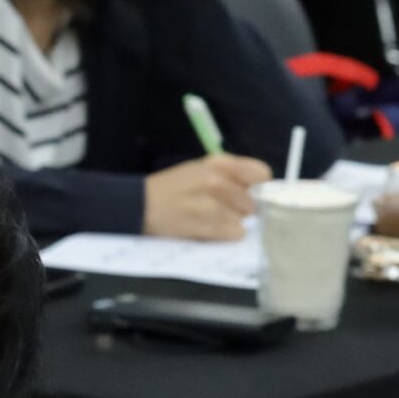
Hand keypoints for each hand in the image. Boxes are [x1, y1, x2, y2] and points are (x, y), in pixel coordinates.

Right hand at [143, 153, 273, 240]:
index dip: (258, 187)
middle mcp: (219, 180)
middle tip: (223, 210)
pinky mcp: (208, 225)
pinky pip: (235, 233)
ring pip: (244, 219)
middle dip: (242, 209)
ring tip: (211, 220)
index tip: (248, 194)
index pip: (260, 174)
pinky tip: (209, 229)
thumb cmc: (169, 188)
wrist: (138, 206)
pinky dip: (225, 234)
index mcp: (218, 163)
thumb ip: (228, 175)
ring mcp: (214, 203)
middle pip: (253, 201)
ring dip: (231, 223)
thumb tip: (256, 191)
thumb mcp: (199, 169)